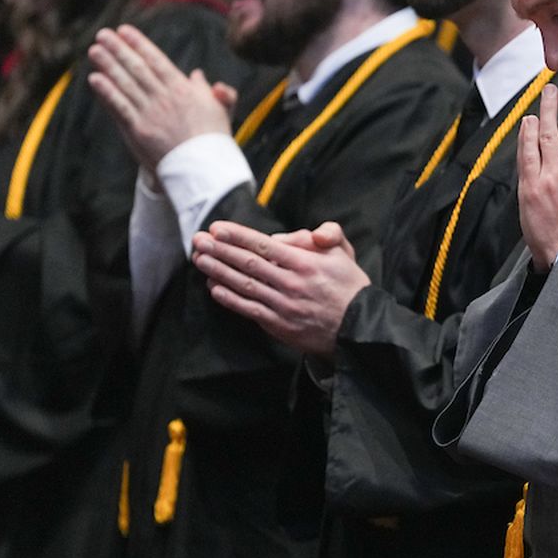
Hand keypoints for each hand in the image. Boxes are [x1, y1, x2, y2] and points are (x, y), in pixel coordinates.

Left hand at [87, 24, 231, 170]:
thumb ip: (212, 89)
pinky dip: (106, 92)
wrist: (204, 168)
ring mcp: (149, 113)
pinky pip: (119, 106)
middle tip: (103, 34)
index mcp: (183, 89)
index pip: (156, 60)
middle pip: (136, 68)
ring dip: (108, 65)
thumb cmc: (214, 139)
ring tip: (95, 50)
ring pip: (124, 84)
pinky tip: (95, 79)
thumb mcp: (221, 109)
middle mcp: (164, 97)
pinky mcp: (138, 130)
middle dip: (118, 49)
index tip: (125, 30)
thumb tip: (198, 75)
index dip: (139, 44)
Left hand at [191, 220, 369, 357]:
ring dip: (218, 271)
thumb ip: (326, 234)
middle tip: (198, 240)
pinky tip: (215, 288)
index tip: (217, 228)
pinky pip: (249, 309)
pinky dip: (230, 298)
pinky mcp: (279, 324)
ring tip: (200, 259)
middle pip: (248, 263)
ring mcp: (283, 305)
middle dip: (220, 250)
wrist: (358, 328)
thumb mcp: (344, 253)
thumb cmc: (349, 287)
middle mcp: (291, 283)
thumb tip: (293, 235)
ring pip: (244, 285)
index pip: (264, 245)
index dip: (238, 236)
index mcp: (305, 262)